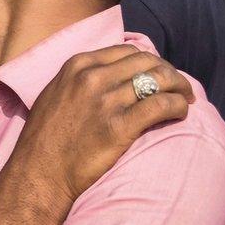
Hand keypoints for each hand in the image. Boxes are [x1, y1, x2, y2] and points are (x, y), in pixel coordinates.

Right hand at [0, 45, 194, 224]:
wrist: (38, 173)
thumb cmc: (45, 139)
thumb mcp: (55, 93)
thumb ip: (80, 79)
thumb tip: (110, 74)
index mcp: (77, 65)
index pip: (127, 51)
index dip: (149, 61)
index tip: (158, 74)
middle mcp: (93, 77)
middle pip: (147, 61)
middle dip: (168, 72)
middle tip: (179, 86)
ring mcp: (106, 101)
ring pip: (159, 80)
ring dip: (179, 87)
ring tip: (186, 99)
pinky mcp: (119, 126)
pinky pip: (161, 105)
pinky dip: (177, 106)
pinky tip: (181, 113)